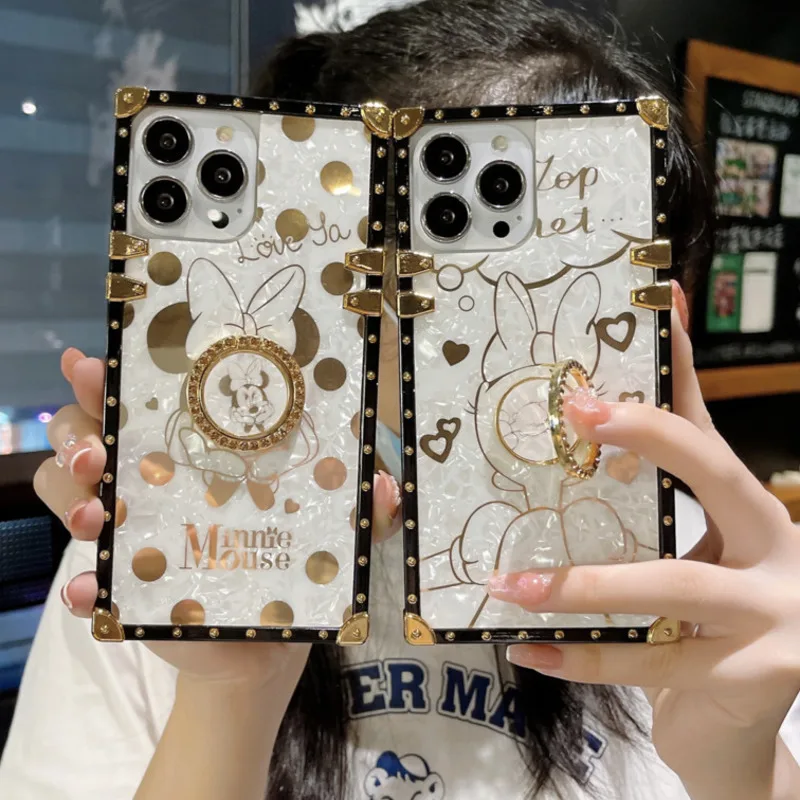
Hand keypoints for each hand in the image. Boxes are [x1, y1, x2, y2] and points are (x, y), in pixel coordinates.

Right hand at [34, 348, 400, 687]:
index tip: (97, 363)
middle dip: (80, 431)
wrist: (270, 639)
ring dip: (73, 496)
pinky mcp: (125, 587)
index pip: (141, 398)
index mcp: (195, 447)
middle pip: (86, 433)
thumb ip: (366, 508)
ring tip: (101, 513)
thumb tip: (388, 486)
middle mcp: (150, 479)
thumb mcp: (332, 525)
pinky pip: (85, 580)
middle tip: (101, 450)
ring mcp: (131, 531)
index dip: (110, 377)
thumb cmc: (294, 562)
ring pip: (69, 492)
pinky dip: (83, 585)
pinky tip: (91, 591)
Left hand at [487, 283, 799, 796]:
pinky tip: (526, 650)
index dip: (656, 400)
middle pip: (714, 478)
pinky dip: (581, 658)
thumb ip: (661, 483)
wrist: (739, 725)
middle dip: (646, 440)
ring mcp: (776, 619)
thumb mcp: (688, 546)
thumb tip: (637, 391)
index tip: (591, 376)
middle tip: (574, 416)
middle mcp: (779, 550)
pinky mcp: (753, 681)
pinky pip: (649, 665)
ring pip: (668, 588)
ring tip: (507, 584)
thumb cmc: (706, 618)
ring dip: (578, 584)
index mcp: (755, 509)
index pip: (707, 435)